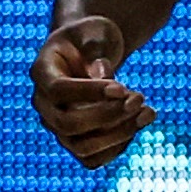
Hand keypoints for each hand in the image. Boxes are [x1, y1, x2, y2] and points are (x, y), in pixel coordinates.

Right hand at [28, 14, 153, 168]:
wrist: (89, 53)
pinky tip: (139, 122)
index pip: (58, 90)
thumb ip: (96, 50)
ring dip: (120, 134)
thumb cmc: (91, 38)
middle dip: (109, 115)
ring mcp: (57, 126)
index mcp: (41, 72)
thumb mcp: (94, 32)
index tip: (122, 86)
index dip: (90, 93)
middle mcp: (44, 104)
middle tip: (140, 97)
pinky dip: (119, 146)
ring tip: (148, 111)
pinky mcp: (75, 142)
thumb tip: (103, 77)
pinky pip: (94, 159)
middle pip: (68, 124)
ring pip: (82, 147)